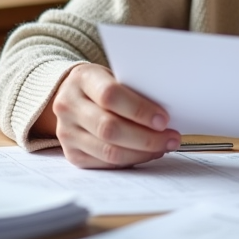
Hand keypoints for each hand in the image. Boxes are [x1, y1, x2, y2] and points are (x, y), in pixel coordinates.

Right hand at [37, 63, 180, 168]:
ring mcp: (67, 132)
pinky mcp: (72, 153)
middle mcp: (68, 106)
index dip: (139, 110)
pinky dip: (130, 160)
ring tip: (163, 147)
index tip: (164, 119)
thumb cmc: (102, 84)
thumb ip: (133, 90)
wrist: (70, 95)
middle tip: (171, 138)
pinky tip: (146, 153)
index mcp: (82, 79)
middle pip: (109, 128)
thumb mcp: (114, 75)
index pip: (110, 95)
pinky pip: (105, 164)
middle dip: (146, 137)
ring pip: (109, 151)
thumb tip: (166, 115)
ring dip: (142, 152)